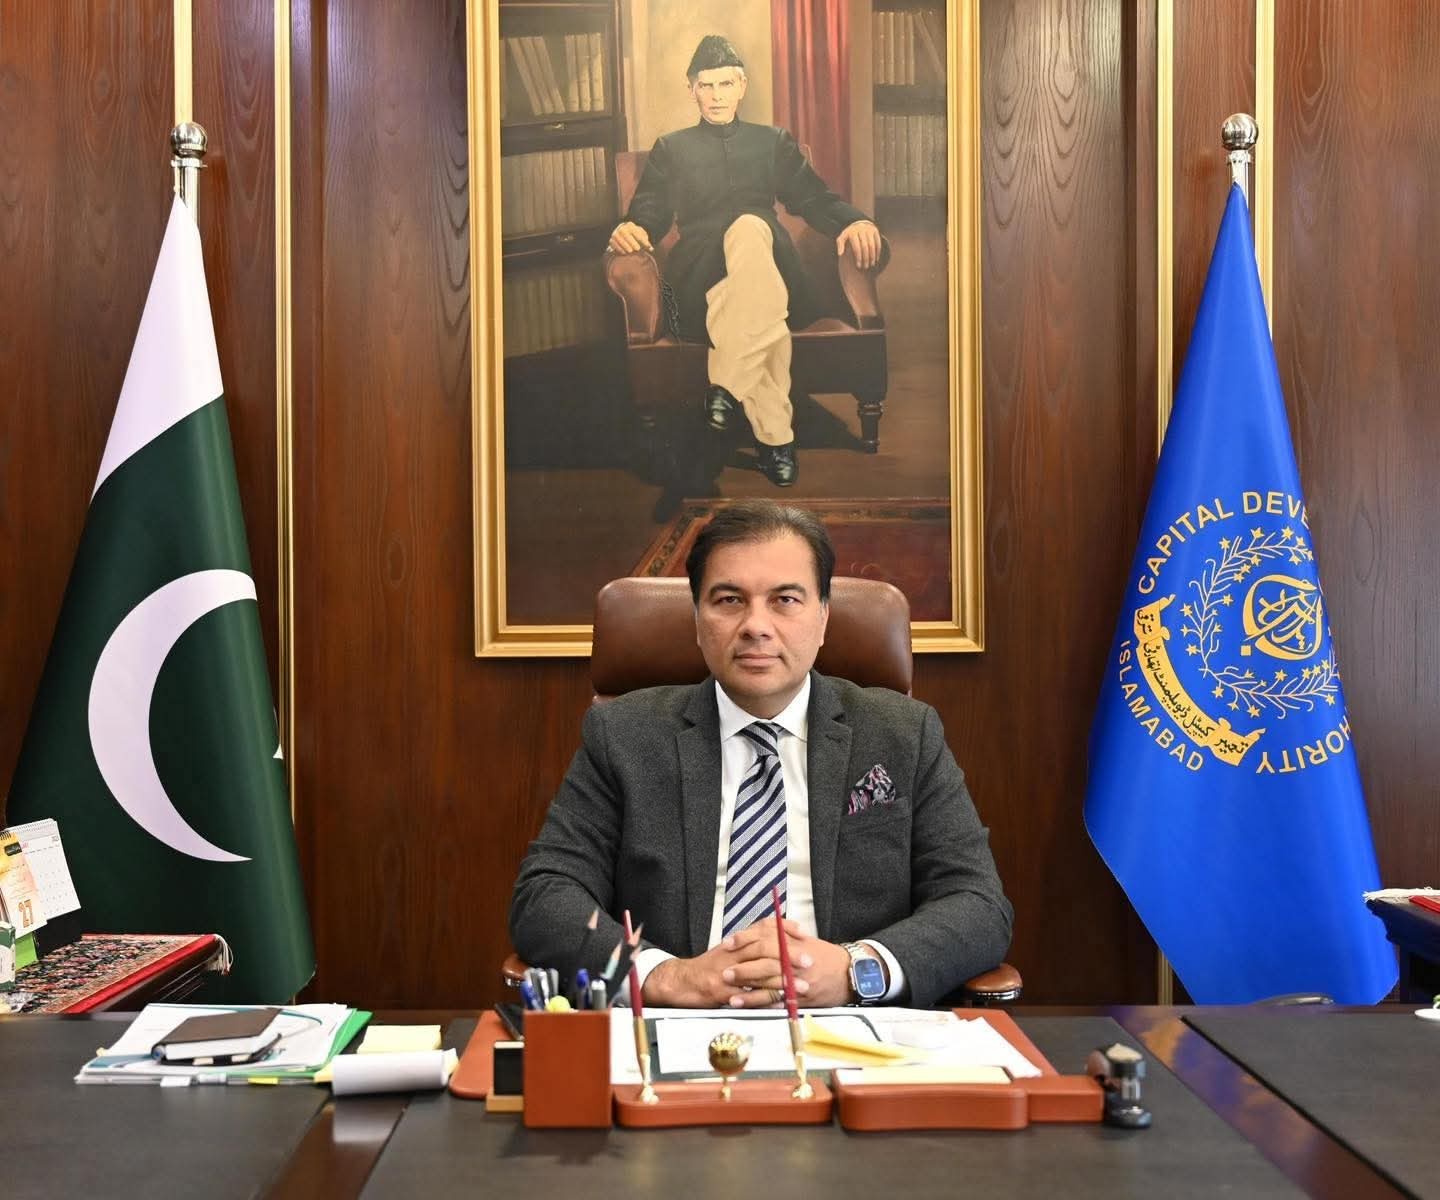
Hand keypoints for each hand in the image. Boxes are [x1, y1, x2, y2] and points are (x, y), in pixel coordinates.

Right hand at [608, 221, 653, 254]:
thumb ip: (646, 243)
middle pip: (626, 234)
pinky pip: (614, 244)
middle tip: (637, 249)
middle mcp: (621, 228)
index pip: (636, 232)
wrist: (623, 234)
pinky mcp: (611, 240)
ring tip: (630, 251)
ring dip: (625, 246)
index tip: (647, 245)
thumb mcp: (641, 237)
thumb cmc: (634, 237)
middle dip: (632, 242)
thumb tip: (651, 249)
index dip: (641, 239)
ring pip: (619, 239)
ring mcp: (615, 234)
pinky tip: (624, 252)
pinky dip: (619, 248)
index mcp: (630, 226)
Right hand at [642, 920, 807, 1008]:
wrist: (681, 982)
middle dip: (789, 954)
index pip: (763, 927)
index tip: (803, 932)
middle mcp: (733, 953)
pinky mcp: (722, 992)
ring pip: (759, 972)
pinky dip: (766, 1000)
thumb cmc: (708, 967)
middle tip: (809, 960)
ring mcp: (727, 973)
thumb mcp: (728, 951)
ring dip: (783, 979)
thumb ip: (749, 944)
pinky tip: (781, 1004)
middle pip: (764, 948)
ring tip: (802, 985)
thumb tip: (775, 941)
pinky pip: (748, 996)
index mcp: (736, 942)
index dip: (783, 927)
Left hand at [723, 922, 854, 1008]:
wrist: (849, 973)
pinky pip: (781, 1004)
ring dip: (749, 994)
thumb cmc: (825, 956)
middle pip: (764, 964)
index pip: (764, 938)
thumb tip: (758, 931)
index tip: (728, 943)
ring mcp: (798, 982)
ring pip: (770, 988)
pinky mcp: (802, 999)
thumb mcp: (803, 940)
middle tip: (725, 972)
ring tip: (731, 997)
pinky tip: (752, 1010)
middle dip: (742, 970)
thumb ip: (781, 934)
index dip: (744, 940)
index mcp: (793, 944)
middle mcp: (795, 962)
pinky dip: (765, 1007)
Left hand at [837, 220, 881, 269]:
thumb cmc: (849, 234)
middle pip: (865, 246)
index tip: (858, 266)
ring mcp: (869, 229)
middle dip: (865, 258)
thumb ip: (840, 245)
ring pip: (872, 245)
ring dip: (872, 256)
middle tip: (866, 267)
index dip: (858, 257)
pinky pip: (878, 242)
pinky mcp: (875, 230)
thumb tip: (840, 254)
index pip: (856, 247)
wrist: (858, 223)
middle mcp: (861, 230)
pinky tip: (876, 259)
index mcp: (852, 232)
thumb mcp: (842, 238)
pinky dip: (878, 251)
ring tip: (871, 264)